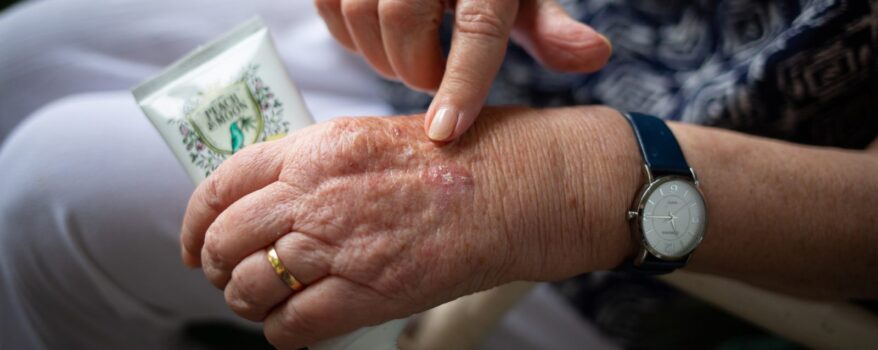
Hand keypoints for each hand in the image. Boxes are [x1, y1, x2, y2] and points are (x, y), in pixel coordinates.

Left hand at [180, 107, 637, 347]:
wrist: (512, 188)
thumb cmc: (453, 158)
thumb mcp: (369, 138)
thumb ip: (312, 166)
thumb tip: (266, 199)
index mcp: (315, 149)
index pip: (220, 185)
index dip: (196, 221)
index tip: (196, 242)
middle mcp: (316, 195)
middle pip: (226, 239)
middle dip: (218, 265)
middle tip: (231, 274)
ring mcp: (339, 246)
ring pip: (251, 287)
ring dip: (249, 300)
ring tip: (268, 299)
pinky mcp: (367, 294)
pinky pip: (292, 327)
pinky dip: (282, 331)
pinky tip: (298, 322)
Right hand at [314, 0, 611, 140]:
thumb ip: (547, 28)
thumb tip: (596, 56)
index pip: (478, 25)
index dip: (461, 83)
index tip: (444, 134)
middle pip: (404, 23)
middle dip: (415, 68)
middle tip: (433, 80)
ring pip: (360, 16)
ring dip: (381, 54)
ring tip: (409, 55)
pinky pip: (331, 8)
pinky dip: (351, 34)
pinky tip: (378, 35)